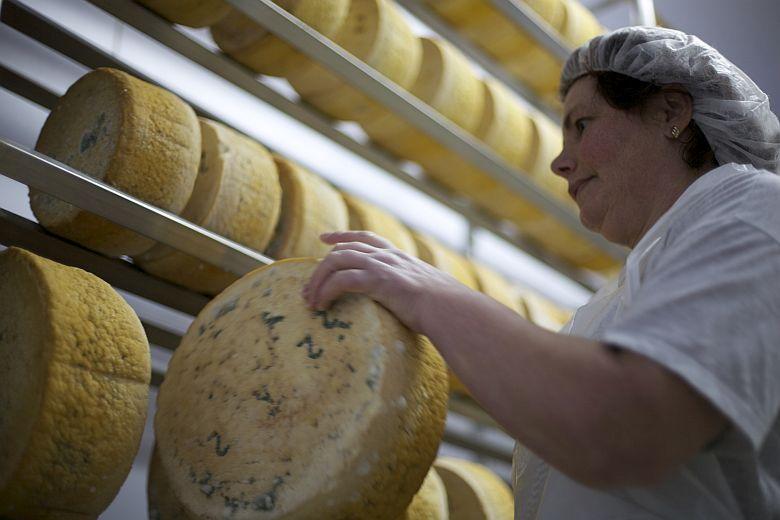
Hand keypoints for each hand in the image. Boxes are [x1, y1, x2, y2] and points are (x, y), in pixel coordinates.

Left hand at [302, 231, 462, 332]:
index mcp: (399, 257)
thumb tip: (422, 308)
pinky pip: (341, 280)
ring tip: (310, 301)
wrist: (452, 309)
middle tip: (307, 288)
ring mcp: (382, 265)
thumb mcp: (430, 294)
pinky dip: (326, 291)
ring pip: (336, 261)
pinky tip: (322, 305)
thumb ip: (419, 294)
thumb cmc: (446, 309)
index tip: (324, 239)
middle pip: (343, 249)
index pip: (366, 237)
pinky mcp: (377, 279)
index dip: (343, 236)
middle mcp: (388, 256)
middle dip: (321, 266)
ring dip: (318, 281)